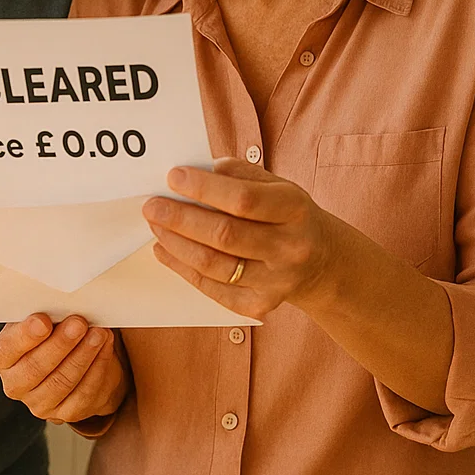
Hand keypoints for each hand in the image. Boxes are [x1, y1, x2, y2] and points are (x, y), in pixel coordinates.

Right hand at [0, 314, 129, 424]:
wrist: (76, 357)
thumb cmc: (54, 331)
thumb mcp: (43, 317)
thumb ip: (43, 311)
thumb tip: (58, 300)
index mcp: (2, 357)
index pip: (6, 350)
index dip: (25, 336)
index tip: (44, 321)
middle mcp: (15, 384)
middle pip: (35, 368)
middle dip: (60, 344)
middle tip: (78, 323)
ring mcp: (39, 403)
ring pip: (62, 382)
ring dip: (83, 355)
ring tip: (98, 333)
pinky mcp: (65, 413)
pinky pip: (84, 393)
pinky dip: (98, 367)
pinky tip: (104, 348)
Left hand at [144, 157, 340, 319]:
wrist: (322, 262)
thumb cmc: (288, 215)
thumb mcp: (276, 185)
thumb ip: (239, 174)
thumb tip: (196, 169)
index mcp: (294, 209)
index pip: (244, 200)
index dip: (204, 188)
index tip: (173, 176)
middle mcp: (289, 248)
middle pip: (225, 235)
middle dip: (181, 219)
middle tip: (152, 205)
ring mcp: (276, 281)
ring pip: (215, 266)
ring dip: (177, 244)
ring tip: (155, 226)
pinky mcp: (260, 305)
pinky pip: (214, 289)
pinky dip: (184, 269)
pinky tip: (165, 251)